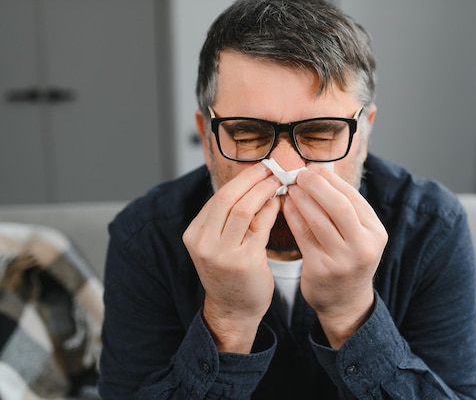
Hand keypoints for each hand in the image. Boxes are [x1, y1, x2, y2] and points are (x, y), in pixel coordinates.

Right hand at [183, 163, 281, 352]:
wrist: (233, 309)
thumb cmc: (230, 272)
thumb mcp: (220, 242)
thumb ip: (230, 216)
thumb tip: (255, 181)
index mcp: (194, 234)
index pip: (219, 196)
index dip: (242, 178)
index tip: (261, 166)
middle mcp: (203, 242)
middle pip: (228, 197)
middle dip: (253, 178)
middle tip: (273, 166)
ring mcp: (222, 253)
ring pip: (243, 209)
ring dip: (264, 190)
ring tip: (280, 180)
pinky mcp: (243, 262)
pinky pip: (260, 227)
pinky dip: (271, 210)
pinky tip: (280, 202)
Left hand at [282, 165, 387, 348]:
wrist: (346, 302)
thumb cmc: (349, 258)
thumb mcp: (359, 234)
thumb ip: (346, 206)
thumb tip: (322, 170)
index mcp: (376, 233)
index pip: (352, 197)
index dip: (330, 179)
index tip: (313, 168)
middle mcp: (363, 246)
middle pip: (338, 206)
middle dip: (316, 185)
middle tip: (299, 174)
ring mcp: (342, 260)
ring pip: (318, 220)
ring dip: (301, 199)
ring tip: (290, 187)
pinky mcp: (321, 270)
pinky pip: (303, 236)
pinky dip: (293, 217)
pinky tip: (286, 206)